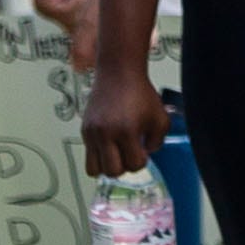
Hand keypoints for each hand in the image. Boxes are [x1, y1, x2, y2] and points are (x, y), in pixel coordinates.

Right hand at [81, 59, 164, 177]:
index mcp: (127, 131)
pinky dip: (99, 154)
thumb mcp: (160, 118)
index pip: (134, 165)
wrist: (119, 73)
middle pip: (112, 172)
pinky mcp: (84, 129)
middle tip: (128, 153)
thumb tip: (145, 155)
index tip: (142, 149)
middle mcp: (106, 133)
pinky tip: (110, 141)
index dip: (141, 161)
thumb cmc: (141, 94)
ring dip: (107, 165)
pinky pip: (88, 155)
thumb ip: (157, 142)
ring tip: (116, 152)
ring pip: (94, 169)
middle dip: (124, 167)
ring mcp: (93, 133)